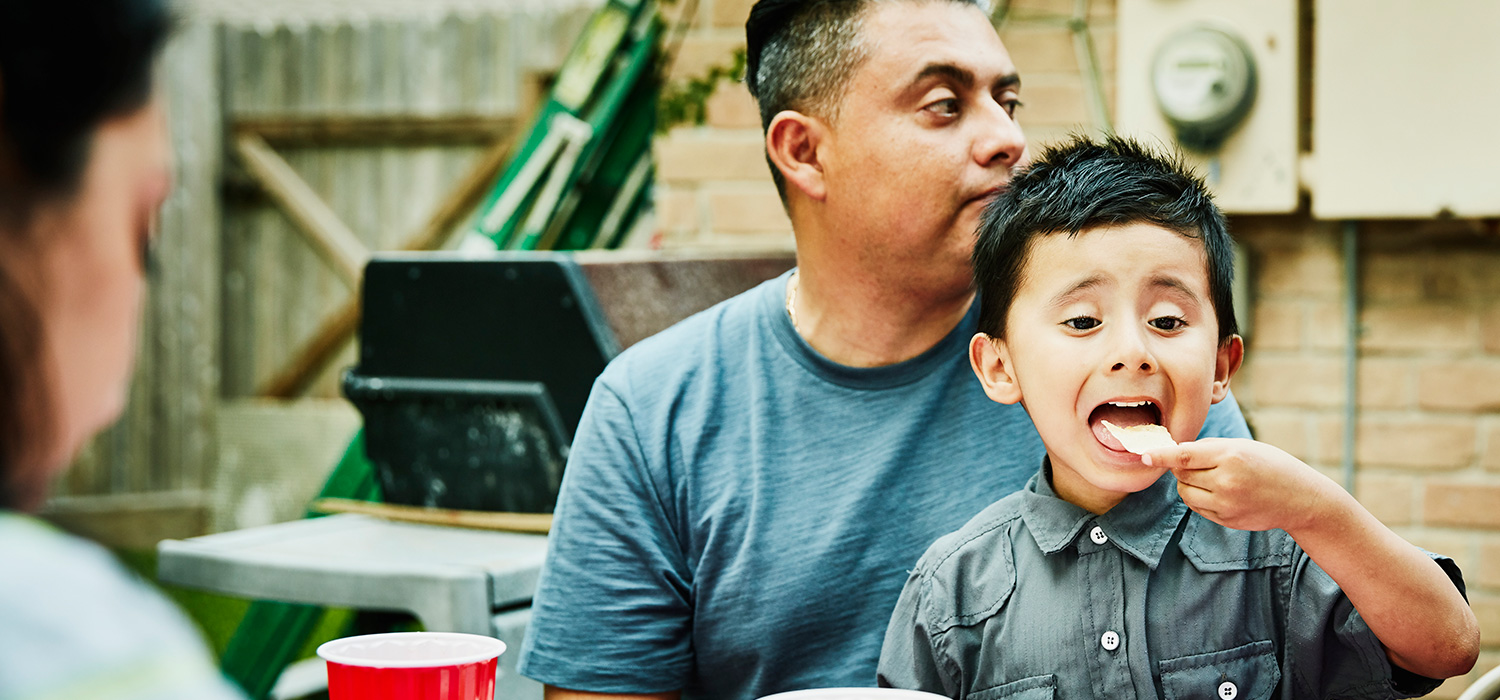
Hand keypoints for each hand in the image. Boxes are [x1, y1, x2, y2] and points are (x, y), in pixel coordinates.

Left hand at [1143, 438, 1342, 532]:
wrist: (1299, 497)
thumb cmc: (1270, 465)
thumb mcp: (1243, 447)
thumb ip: (1209, 449)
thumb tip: (1175, 455)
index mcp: (1231, 455)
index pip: (1184, 456)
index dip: (1161, 455)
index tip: (1143, 455)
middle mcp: (1226, 481)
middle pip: (1182, 474)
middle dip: (1182, 468)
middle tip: (1201, 464)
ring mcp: (1226, 504)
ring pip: (1186, 493)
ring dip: (1188, 484)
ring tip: (1211, 478)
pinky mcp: (1226, 519)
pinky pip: (1197, 507)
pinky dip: (1199, 498)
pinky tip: (1219, 492)